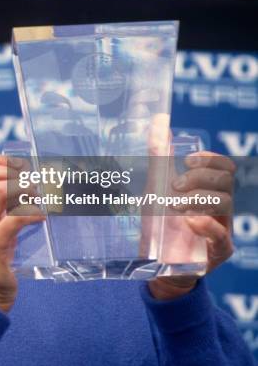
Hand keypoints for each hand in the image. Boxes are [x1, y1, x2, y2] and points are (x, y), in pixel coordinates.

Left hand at [148, 151, 234, 299]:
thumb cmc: (160, 220)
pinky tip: (189, 221)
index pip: (225, 166)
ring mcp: (221, 228)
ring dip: (198, 197)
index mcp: (207, 189)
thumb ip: (159, 155)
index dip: (210, 158)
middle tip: (175, 185)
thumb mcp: (155, 185)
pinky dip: (206, 225)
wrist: (156, 260)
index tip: (188, 159)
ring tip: (174, 205)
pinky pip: (222, 236)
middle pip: (226, 180)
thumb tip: (160, 120)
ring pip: (225, 202)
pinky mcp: (217, 251)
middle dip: (199, 177)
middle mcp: (218, 207)